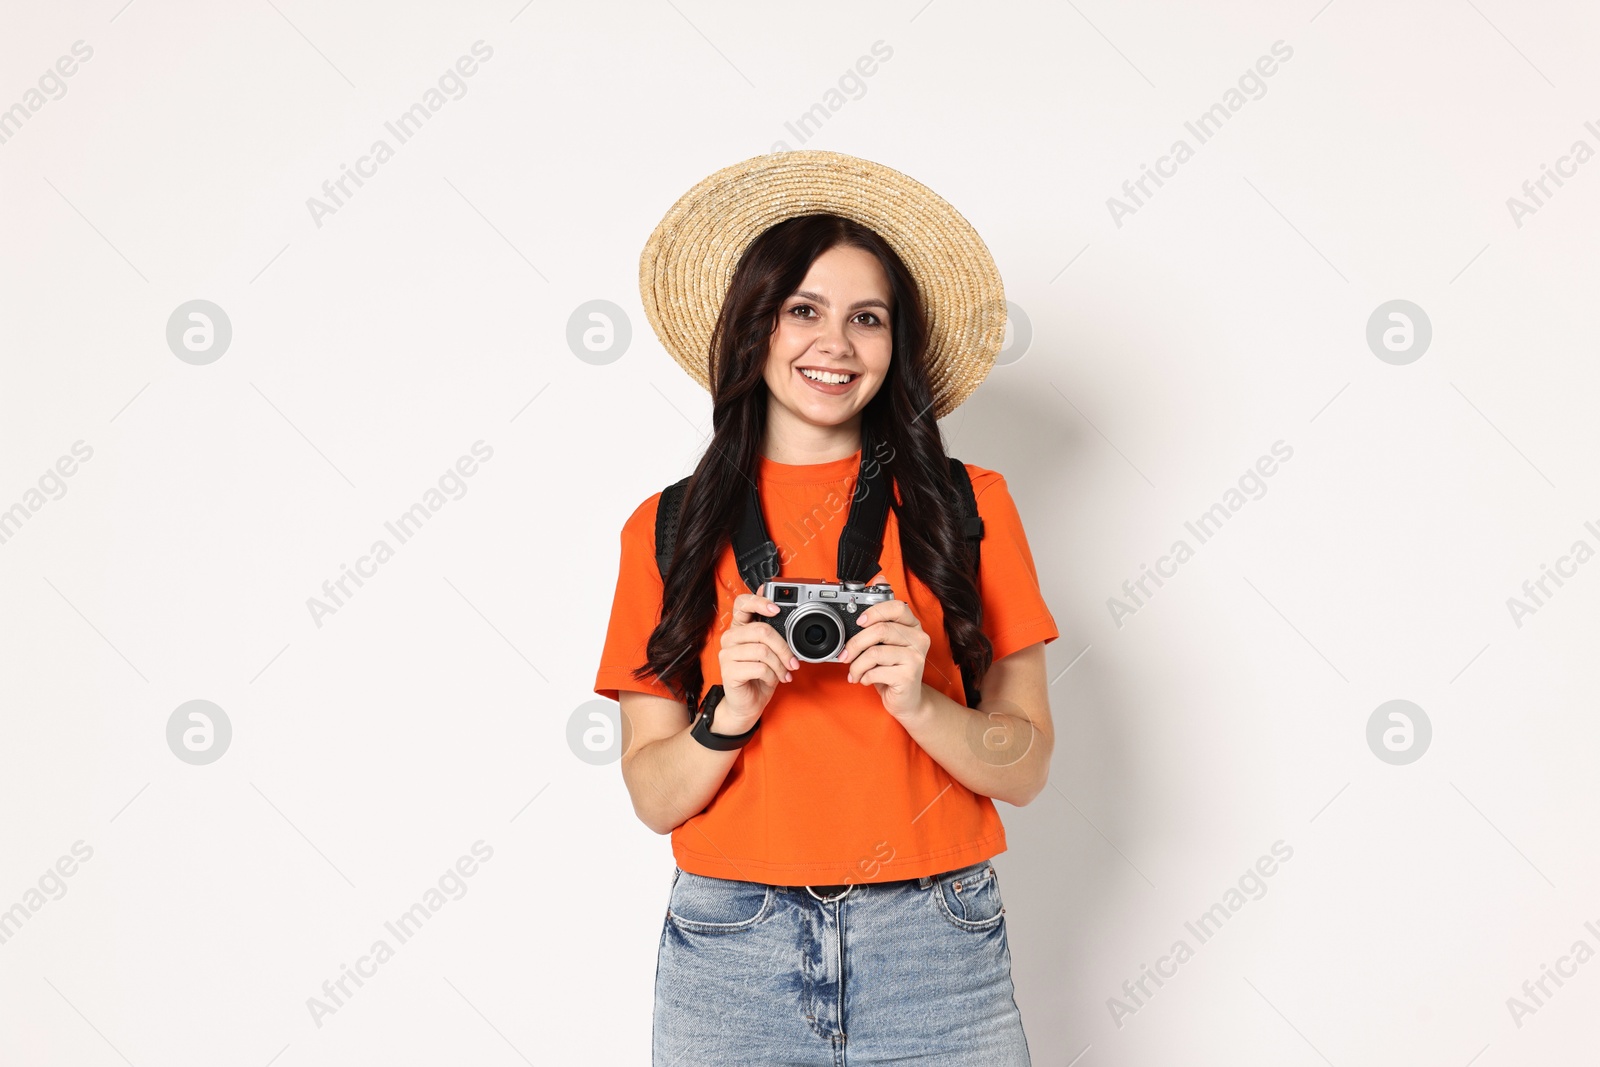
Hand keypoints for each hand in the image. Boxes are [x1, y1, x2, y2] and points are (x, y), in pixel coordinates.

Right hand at [715, 592, 800, 728]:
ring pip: (762, 651)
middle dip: (783, 648)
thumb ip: (775, 632)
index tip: (777, 610)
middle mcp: (730, 637)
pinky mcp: (728, 671)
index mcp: (740, 627)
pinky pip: (759, 668)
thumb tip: (783, 612)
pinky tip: (771, 680)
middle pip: (761, 630)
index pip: (742, 603)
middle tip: (792, 662)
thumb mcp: (772, 651)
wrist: (749, 703)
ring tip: (783, 673)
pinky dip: (771, 676)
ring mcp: (726, 654)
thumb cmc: (760, 676)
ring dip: (779, 665)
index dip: (760, 602)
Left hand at [839, 576, 930, 720]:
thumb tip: (880, 577)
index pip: (896, 607)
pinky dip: (864, 676)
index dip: (873, 612)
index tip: (857, 622)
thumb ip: (881, 613)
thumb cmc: (892, 668)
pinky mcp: (910, 676)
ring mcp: (917, 657)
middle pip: (880, 630)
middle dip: (855, 644)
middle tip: (844, 656)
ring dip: (857, 665)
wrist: (906, 700)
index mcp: (912, 625)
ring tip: (854, 672)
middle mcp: (919, 638)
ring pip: (875, 652)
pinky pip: (877, 671)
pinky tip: (865, 679)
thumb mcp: (885, 640)